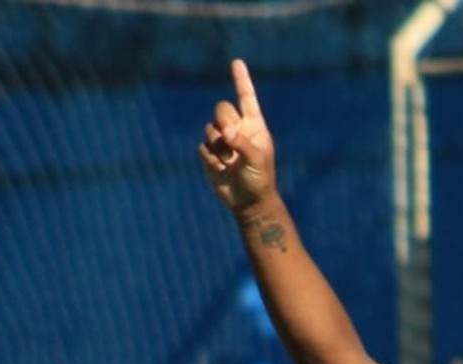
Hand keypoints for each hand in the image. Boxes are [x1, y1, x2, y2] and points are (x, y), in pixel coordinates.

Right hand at [199, 59, 274, 212]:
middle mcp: (238, 129)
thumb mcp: (257, 160)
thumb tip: (225, 132)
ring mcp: (223, 141)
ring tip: (230, 162)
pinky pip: (203, 147)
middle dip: (222, 121)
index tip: (236, 62)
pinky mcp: (210, 154)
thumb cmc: (260, 180)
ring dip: (217, 146)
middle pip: (221, 109)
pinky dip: (210, 159)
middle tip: (230, 139)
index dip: (241, 80)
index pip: (246, 98)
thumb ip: (243, 143)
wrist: (249, 202)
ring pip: (209, 129)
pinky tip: (222, 170)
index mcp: (254, 126)